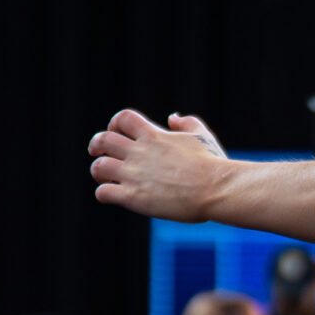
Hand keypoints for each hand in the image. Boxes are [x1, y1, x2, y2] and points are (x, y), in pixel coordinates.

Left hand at [90, 110, 230, 219]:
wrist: (217, 189)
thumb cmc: (213, 164)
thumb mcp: (203, 136)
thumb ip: (187, 123)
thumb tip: (172, 118)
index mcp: (154, 136)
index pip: (124, 118)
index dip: (115, 123)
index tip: (118, 132)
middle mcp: (139, 153)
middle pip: (103, 139)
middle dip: (97, 145)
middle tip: (99, 153)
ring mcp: (134, 175)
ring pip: (98, 166)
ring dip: (98, 171)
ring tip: (106, 178)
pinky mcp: (133, 197)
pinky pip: (104, 193)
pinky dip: (104, 194)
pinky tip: (115, 197)